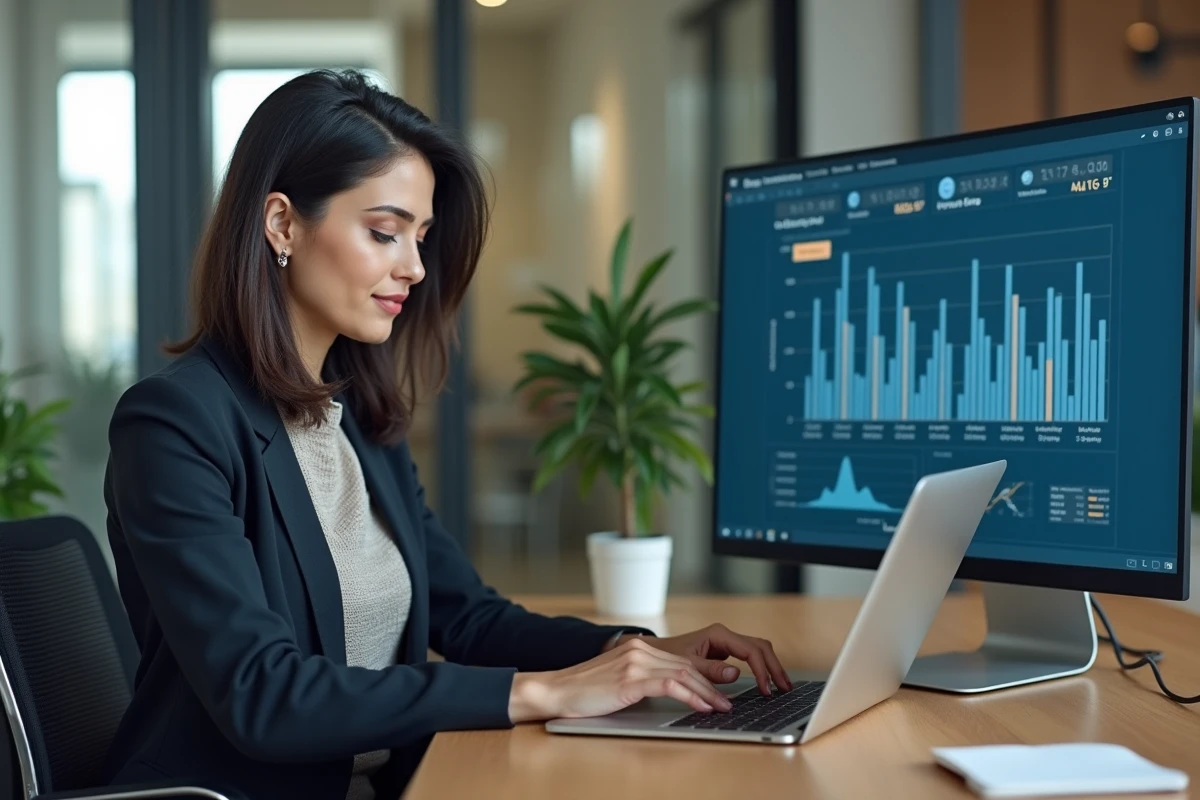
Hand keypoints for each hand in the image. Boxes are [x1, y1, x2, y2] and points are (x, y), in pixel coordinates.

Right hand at [507, 637, 734, 722]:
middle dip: (711, 685)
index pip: (680, 661)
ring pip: (683, 674)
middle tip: (728, 701)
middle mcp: (639, 650)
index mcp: (638, 648)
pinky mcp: (630, 679)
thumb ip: (644, 680)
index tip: (720, 691)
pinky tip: (701, 707)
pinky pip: (670, 685)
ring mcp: (634, 662)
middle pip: (686, 666)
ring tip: (721, 707)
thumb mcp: (619, 681)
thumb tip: (672, 693)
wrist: (555, 691)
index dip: (704, 676)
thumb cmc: (584, 692)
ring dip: (707, 693)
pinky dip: (690, 696)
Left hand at [620, 624, 790, 695]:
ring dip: (771, 667)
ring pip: (758, 650)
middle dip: (774, 667)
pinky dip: (761, 669)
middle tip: (785, 688)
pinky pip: (750, 657)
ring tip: (781, 687)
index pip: (750, 651)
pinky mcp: (725, 653)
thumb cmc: (665, 659)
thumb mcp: (687, 666)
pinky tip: (767, 683)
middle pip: (760, 647)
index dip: (761, 670)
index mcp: (718, 634)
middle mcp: (725, 636)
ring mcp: (726, 644)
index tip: (765, 689)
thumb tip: (735, 673)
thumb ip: (710, 670)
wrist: (652, 655)